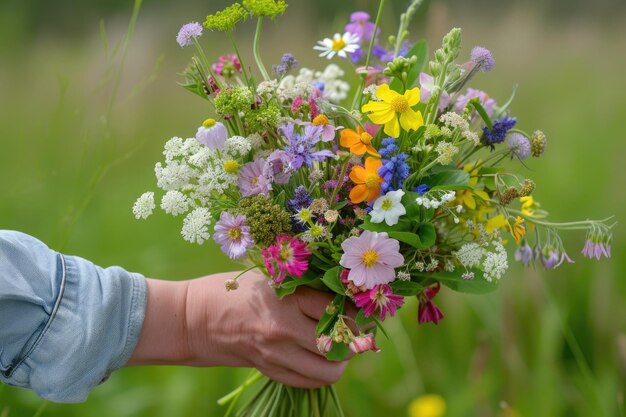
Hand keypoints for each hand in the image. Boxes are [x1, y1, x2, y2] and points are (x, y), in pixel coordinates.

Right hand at [128, 270, 349, 387]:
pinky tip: (316, 356)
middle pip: (338, 347)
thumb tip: (340, 296)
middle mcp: (284, 331)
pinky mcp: (268, 370)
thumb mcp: (268, 278)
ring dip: (338, 361)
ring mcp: (276, 355)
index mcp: (285, 300)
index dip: (353, 309)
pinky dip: (318, 371)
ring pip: (327, 372)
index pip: (336, 310)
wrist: (191, 319)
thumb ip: (302, 289)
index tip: (354, 305)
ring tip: (336, 346)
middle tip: (352, 329)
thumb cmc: (229, 289)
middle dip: (352, 339)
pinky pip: (307, 381)